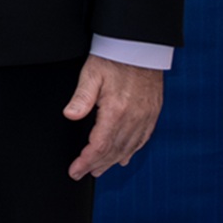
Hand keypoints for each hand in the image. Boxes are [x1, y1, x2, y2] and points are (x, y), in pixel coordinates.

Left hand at [64, 54, 163, 178]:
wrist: (140, 49)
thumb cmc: (112, 60)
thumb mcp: (91, 75)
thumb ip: (81, 98)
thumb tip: (70, 115)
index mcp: (116, 111)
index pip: (100, 145)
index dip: (87, 160)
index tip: (75, 170)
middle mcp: (134, 118)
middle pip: (114, 150)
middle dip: (97, 165)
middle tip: (82, 174)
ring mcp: (146, 116)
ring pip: (129, 147)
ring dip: (113, 161)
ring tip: (99, 170)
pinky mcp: (152, 113)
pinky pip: (142, 138)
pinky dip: (132, 150)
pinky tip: (124, 158)